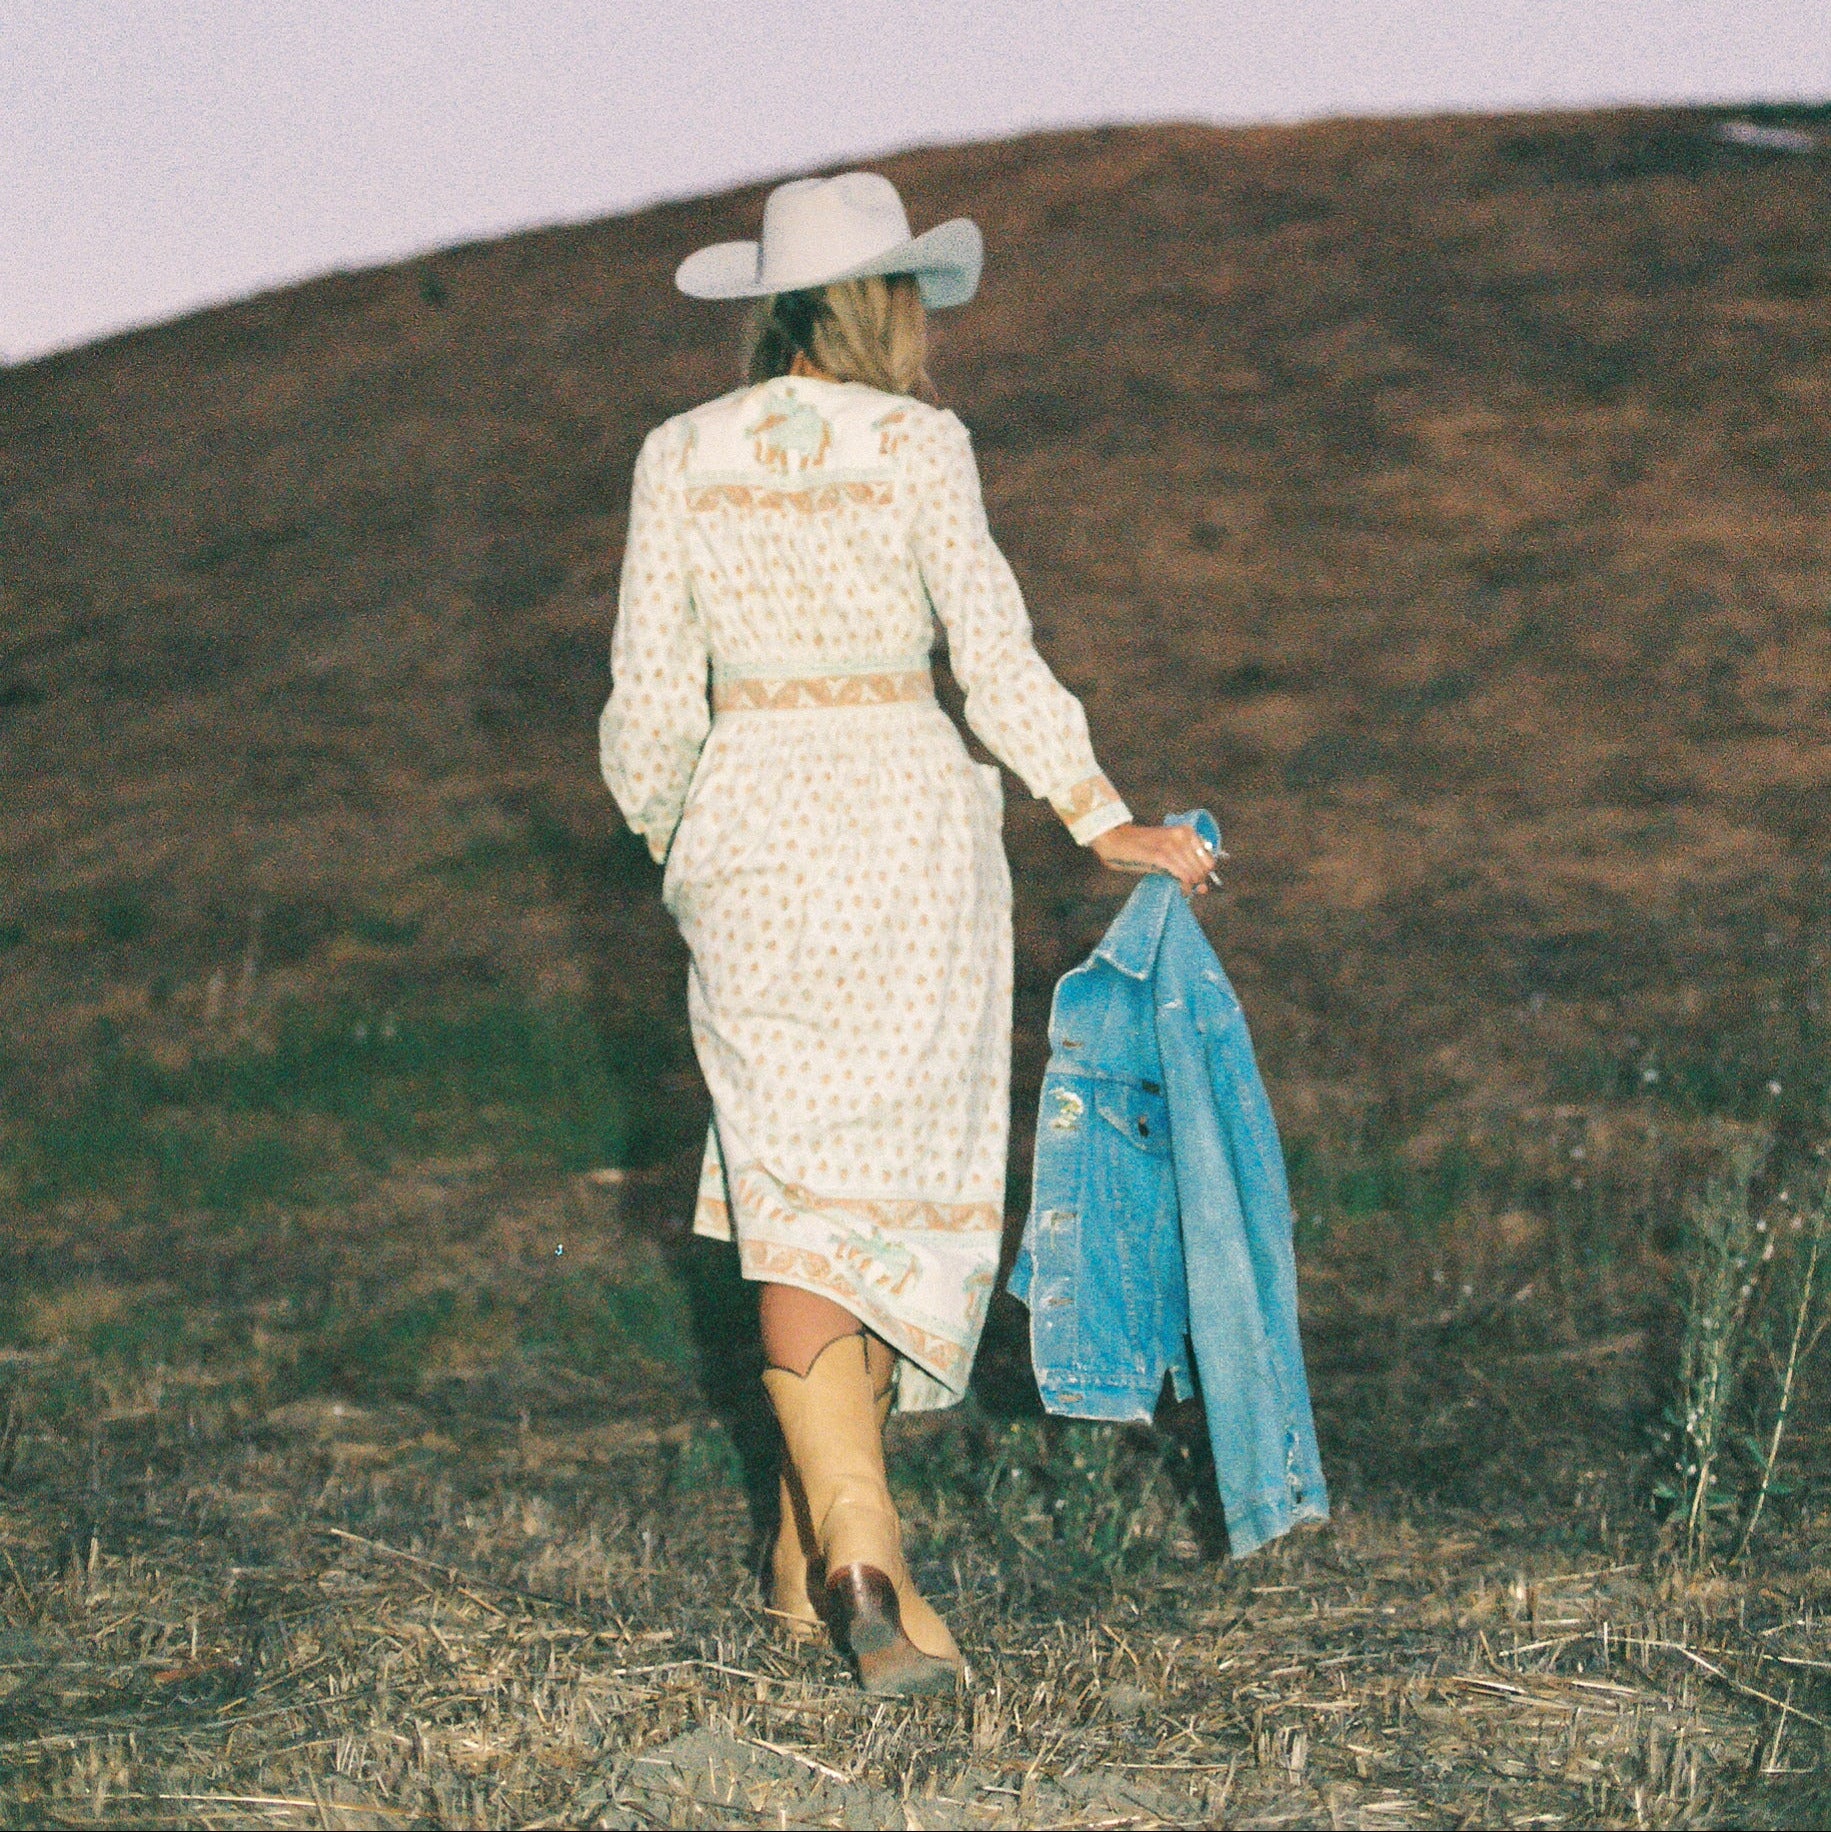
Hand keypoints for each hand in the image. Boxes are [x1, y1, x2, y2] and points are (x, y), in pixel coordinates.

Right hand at [1089, 822, 1225, 894]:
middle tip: (1187, 887)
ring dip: (1189, 886)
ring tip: (1182, 889)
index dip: (1204, 873)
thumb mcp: (1167, 849)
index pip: (1209, 860)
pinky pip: (1182, 875)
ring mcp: (1172, 844)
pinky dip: (1183, 886)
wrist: (1116, 839)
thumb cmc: (1141, 848)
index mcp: (1187, 831)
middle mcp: (1182, 835)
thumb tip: (1203, 888)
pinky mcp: (1161, 855)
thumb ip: (1186, 864)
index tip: (1197, 881)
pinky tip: (1180, 890)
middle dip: (1197, 881)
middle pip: (1203, 869)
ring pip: (1193, 874)